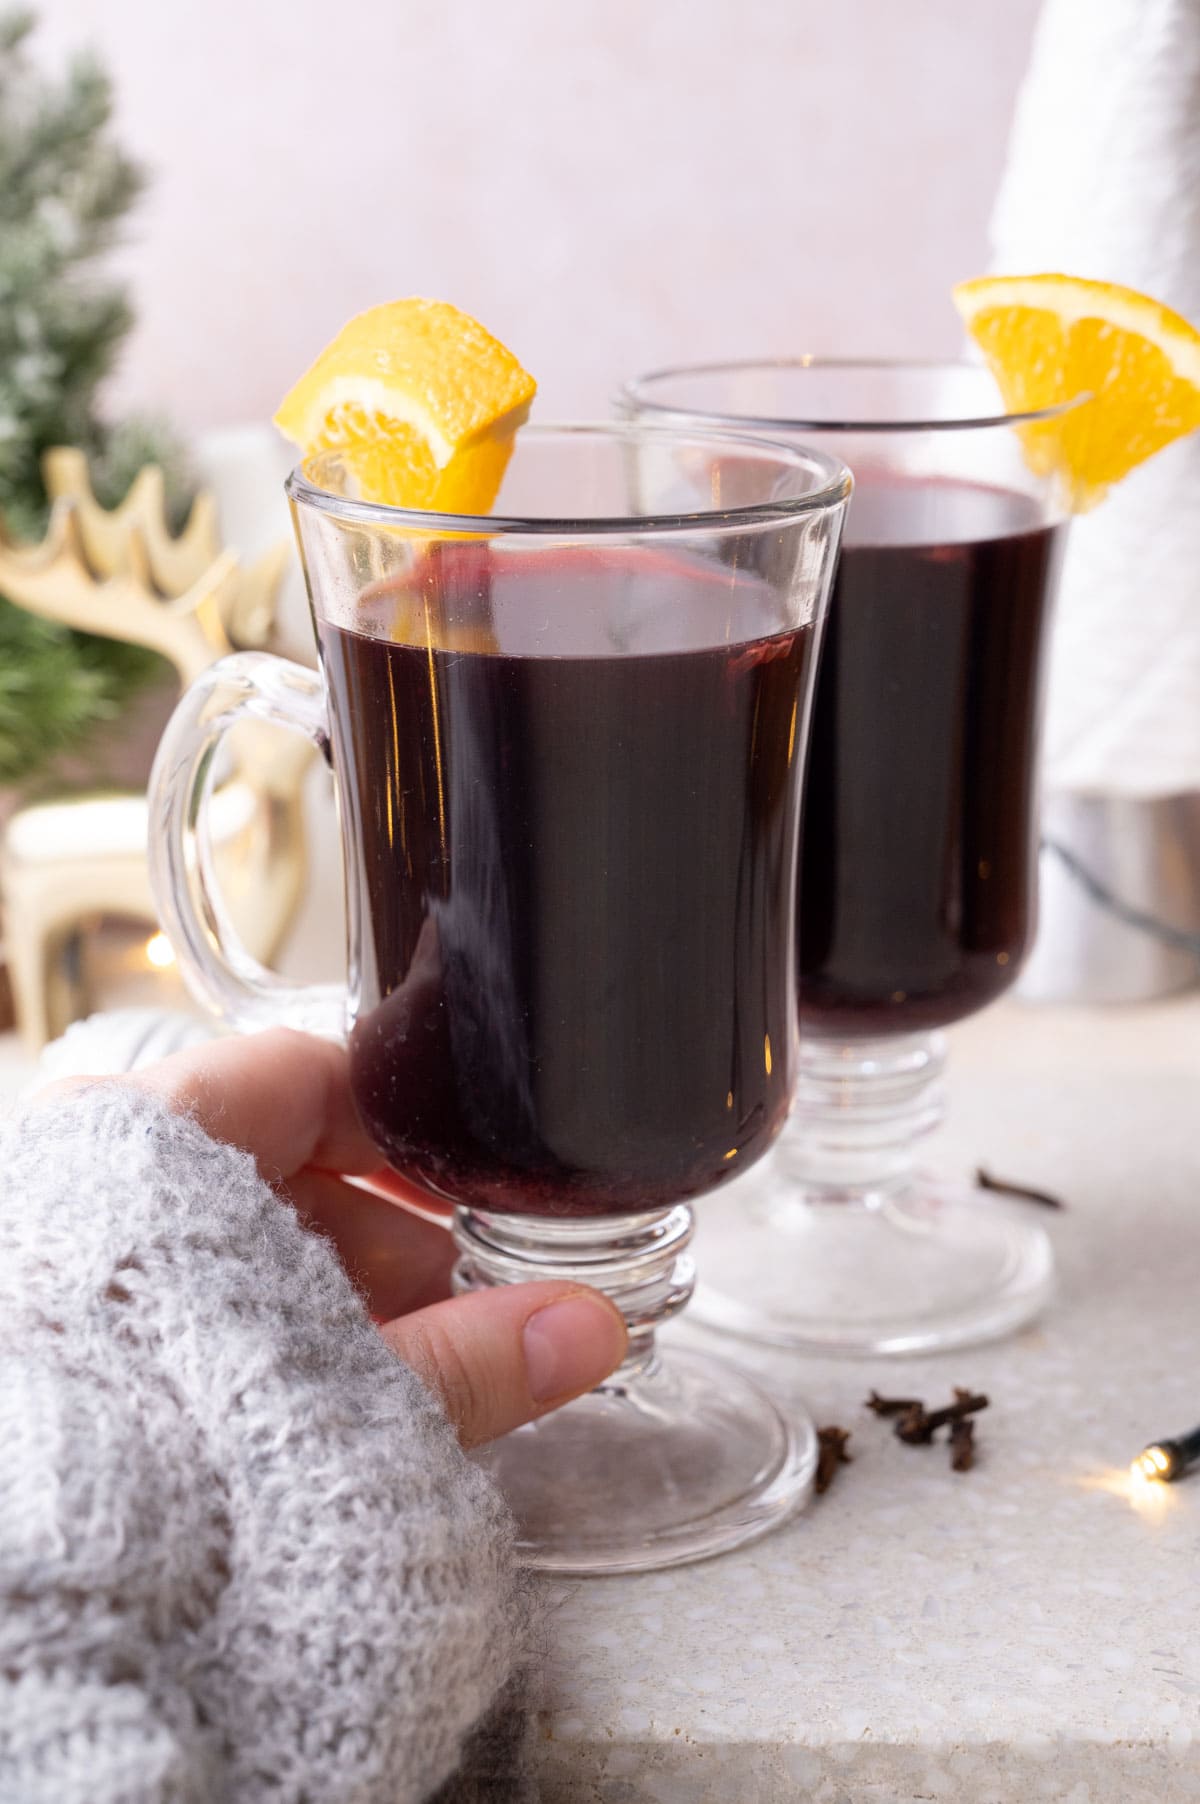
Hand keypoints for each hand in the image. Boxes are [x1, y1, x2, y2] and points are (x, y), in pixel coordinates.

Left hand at [58, 1028, 627, 1446]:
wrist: (31, 1587)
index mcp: (158, 1139)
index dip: (409, 1130)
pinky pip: (175, 1304)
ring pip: (226, 1242)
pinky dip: (251, 1340)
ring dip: (320, 1299)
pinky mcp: (65, 1330)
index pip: (310, 1073)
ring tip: (392, 1378)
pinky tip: (306, 1407)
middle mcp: (100, 1181)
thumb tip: (577, 1329)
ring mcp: (71, 1256)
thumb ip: (471, 1357)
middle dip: (381, 1240)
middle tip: (457, 1309)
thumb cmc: (135, 1461)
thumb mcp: (340, 1398)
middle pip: (277, 1164)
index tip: (470, 1187)